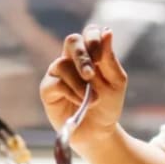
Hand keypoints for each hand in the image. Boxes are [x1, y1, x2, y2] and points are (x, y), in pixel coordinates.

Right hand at [39, 24, 127, 145]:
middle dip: (82, 56)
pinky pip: (56, 83)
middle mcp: (72, 59)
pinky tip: (80, 103)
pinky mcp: (48, 89)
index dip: (94, 39)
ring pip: (63, 64)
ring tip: (92, 99)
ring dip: (80, 83)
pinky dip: (72, 93)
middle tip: (91, 75)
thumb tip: (107, 32)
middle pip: (72, 40)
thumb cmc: (107, 104)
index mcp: (91, 53)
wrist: (99, 132)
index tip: (101, 58)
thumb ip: (110, 59)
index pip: (89, 32)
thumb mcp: (116, 82)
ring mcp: (58, 72)